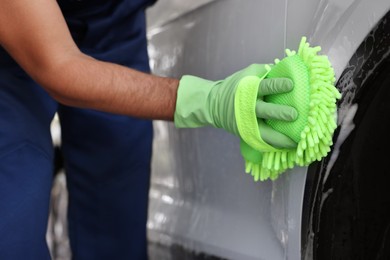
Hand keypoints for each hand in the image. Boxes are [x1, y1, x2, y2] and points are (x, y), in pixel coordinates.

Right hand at [174, 64, 297, 148]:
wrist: (214, 104)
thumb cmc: (238, 85)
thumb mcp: (249, 73)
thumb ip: (268, 71)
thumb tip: (292, 67)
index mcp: (249, 89)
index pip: (265, 86)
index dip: (278, 85)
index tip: (291, 85)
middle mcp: (248, 107)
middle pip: (264, 111)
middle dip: (279, 113)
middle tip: (294, 115)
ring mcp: (247, 123)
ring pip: (265, 133)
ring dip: (281, 138)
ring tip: (297, 141)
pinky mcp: (247, 134)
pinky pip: (264, 142)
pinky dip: (277, 145)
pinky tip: (291, 145)